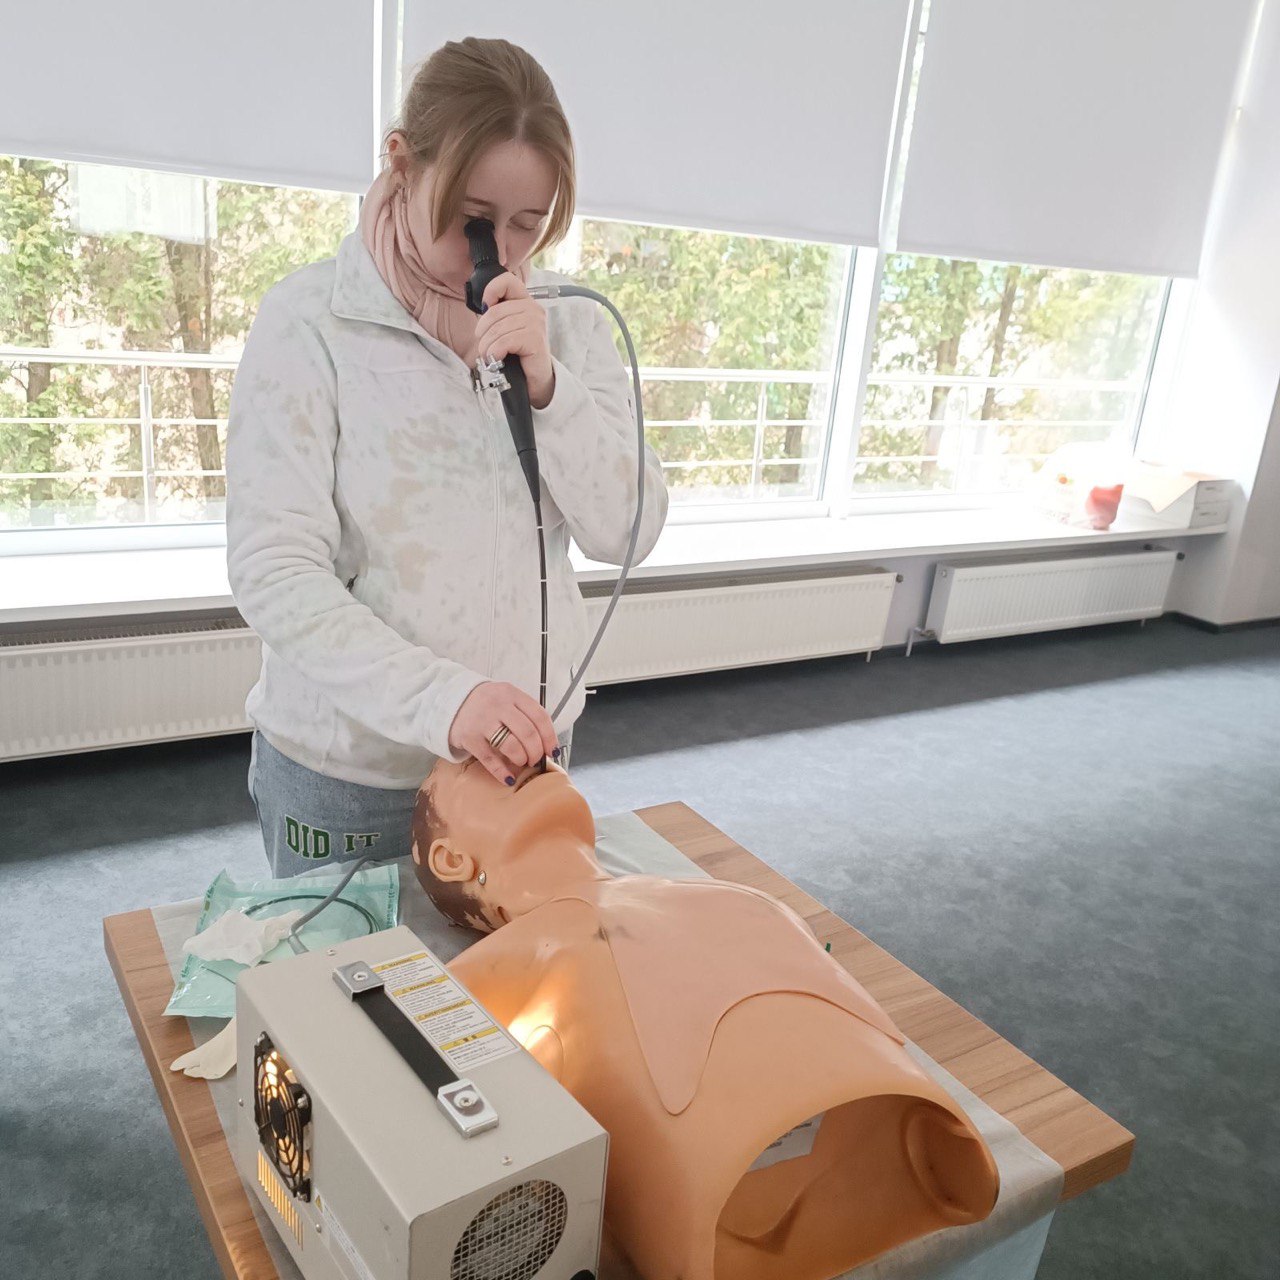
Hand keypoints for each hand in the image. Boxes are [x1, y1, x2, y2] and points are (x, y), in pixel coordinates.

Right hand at [448, 680, 559, 783]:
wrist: (451, 702)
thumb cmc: (486, 705)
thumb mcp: (505, 699)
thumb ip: (524, 714)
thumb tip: (545, 744)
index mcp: (511, 694)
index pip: (539, 716)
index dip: (549, 736)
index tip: (552, 750)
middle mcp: (498, 705)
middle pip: (527, 732)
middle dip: (536, 751)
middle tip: (535, 759)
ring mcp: (482, 721)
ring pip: (512, 745)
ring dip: (522, 759)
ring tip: (522, 762)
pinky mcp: (469, 738)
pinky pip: (490, 759)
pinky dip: (502, 772)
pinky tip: (509, 777)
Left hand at [476, 272, 554, 407]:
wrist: (534, 379)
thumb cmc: (518, 355)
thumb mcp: (505, 329)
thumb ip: (497, 315)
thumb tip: (483, 307)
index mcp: (525, 302)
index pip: (507, 281)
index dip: (491, 290)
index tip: (484, 308)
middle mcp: (533, 309)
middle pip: (495, 312)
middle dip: (483, 332)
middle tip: (484, 346)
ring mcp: (536, 323)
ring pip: (497, 329)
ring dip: (487, 346)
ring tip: (489, 356)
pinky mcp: (535, 339)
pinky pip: (505, 341)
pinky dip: (495, 352)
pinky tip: (497, 358)